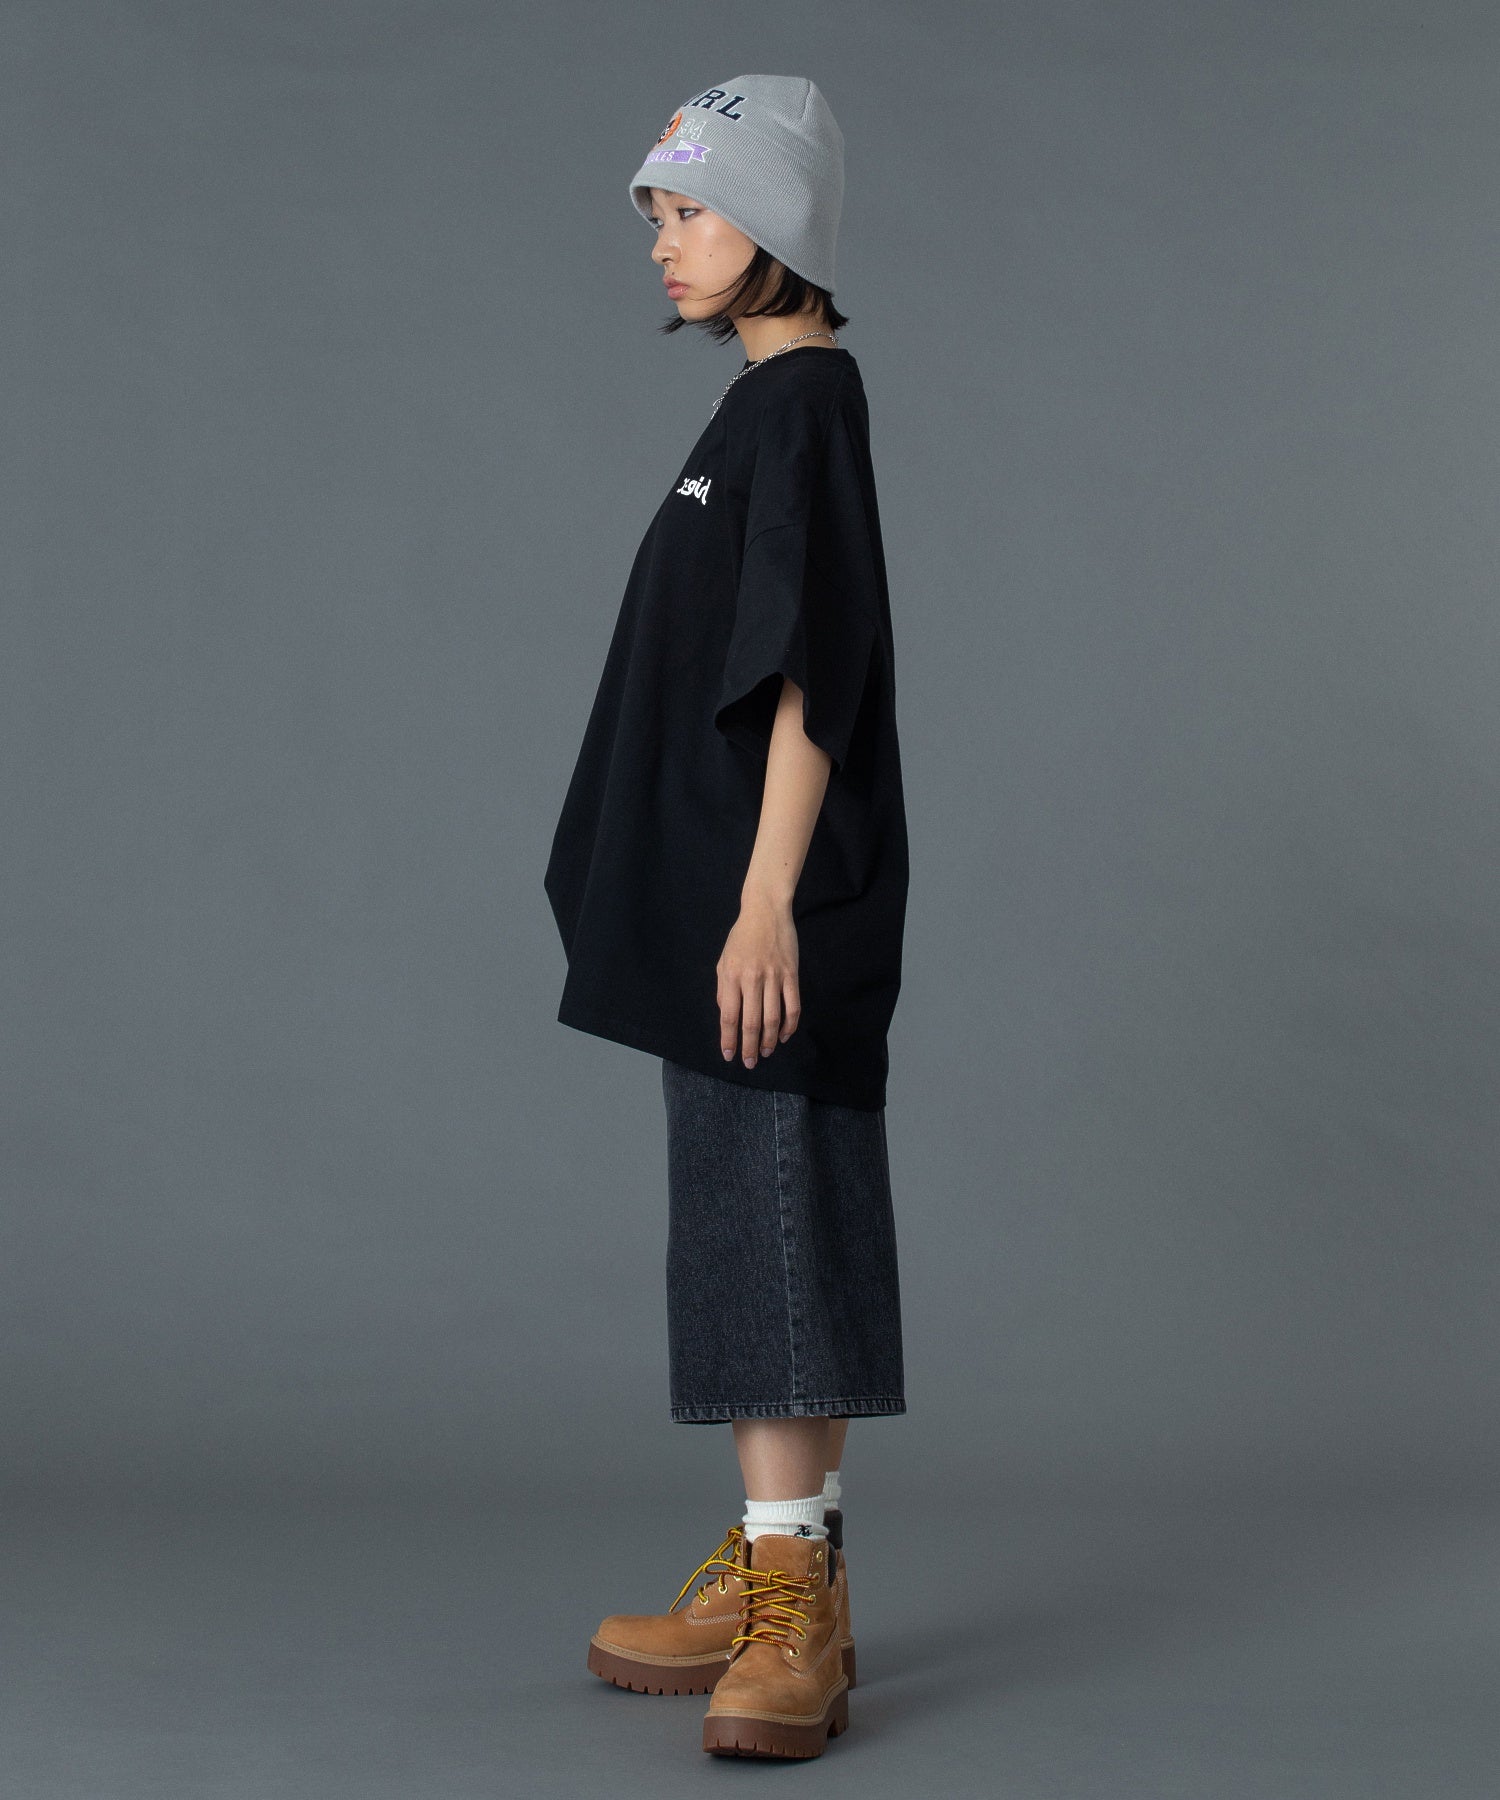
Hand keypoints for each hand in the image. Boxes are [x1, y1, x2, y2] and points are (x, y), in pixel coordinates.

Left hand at [717, 896, 800, 1067]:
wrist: (765, 911)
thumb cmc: (741, 938)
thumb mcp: (724, 961)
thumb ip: (724, 989)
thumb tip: (728, 1016)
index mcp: (731, 976)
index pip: (729, 1015)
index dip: (728, 1038)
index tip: (729, 1055)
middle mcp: (752, 978)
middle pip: (751, 1022)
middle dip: (749, 1046)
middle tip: (749, 1063)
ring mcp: (774, 977)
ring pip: (772, 1018)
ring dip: (768, 1040)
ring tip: (764, 1053)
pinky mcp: (791, 974)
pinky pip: (792, 1006)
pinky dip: (789, 1025)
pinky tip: (783, 1036)